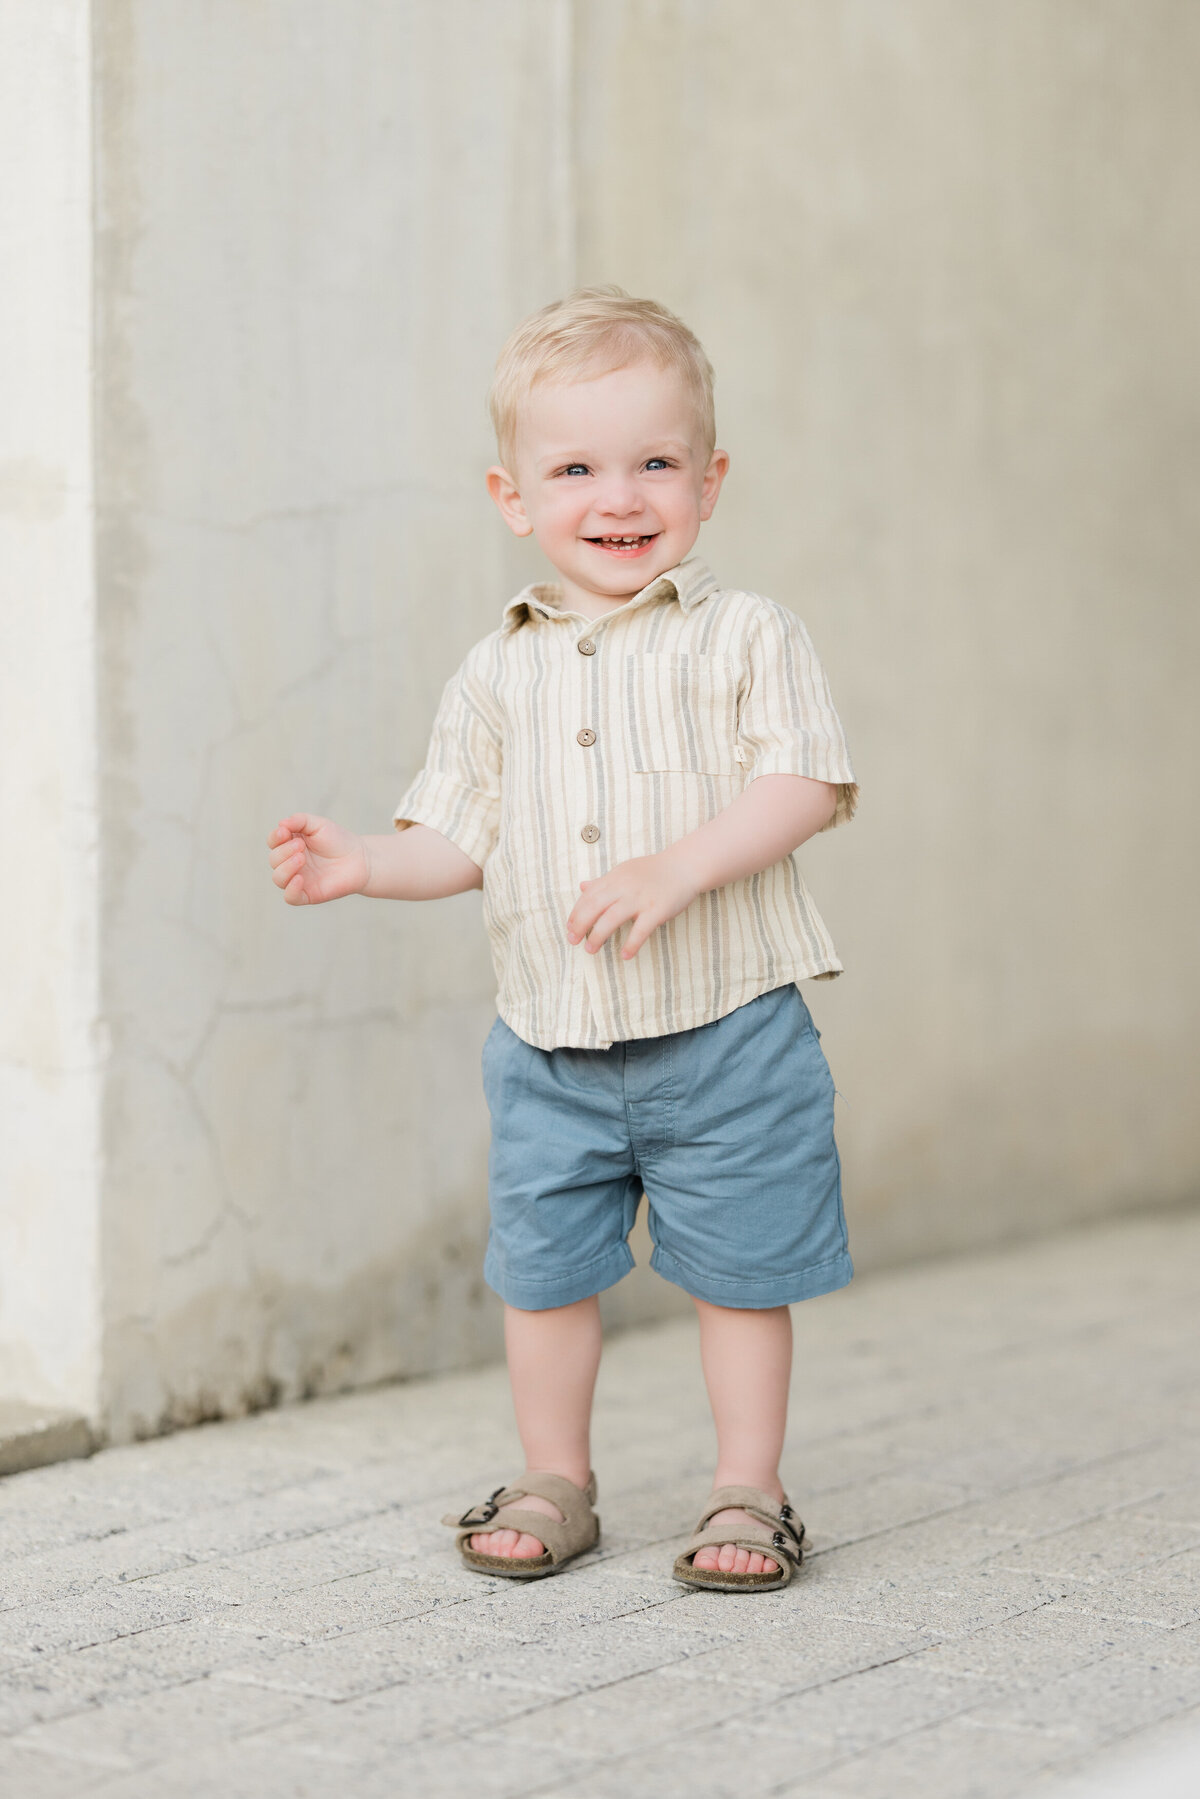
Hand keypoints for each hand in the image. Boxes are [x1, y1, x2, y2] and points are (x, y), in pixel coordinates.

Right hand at [266, 813, 369, 905]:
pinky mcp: (308, 894)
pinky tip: (299, 878)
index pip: (273, 842)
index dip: (275, 837)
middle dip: (284, 851)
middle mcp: (291, 863)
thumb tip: (281, 824)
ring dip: (285, 867)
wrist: (361, 859)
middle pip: (274, 860)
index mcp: (290, 845)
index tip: (284, 831)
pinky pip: (290, 897)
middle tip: (301, 845)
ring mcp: (298, 879)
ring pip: (278, 879)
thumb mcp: (319, 825)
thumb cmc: (339, 841)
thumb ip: (300, 821)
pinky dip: (291, 889)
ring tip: (301, 858)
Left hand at [566, 850, 702, 959]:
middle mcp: (624, 887)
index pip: (588, 896)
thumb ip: (603, 881)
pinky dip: (631, 944)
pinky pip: (641, 930)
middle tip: (573, 941)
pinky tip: (625, 955)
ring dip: (598, 936)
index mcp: (615, 878)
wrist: (685, 866)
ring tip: (590, 950)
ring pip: (611, 919)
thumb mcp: (625, 871)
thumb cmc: (654, 871)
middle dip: (580, 925)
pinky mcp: (658, 910)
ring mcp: (641, 898)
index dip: (576, 913)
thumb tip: (582, 887)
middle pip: (594, 907)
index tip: (569, 928)